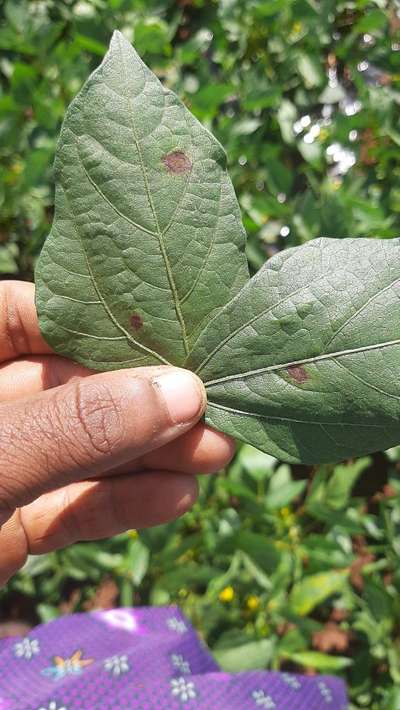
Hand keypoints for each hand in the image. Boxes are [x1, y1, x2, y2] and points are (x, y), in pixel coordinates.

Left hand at [0, 281, 233, 585]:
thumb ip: (75, 427)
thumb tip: (181, 390)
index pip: (25, 316)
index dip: (95, 317)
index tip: (170, 326)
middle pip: (71, 388)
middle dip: (142, 399)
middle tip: (214, 403)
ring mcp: (4, 469)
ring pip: (83, 452)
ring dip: (149, 455)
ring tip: (216, 453)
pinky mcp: (15, 526)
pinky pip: (75, 508)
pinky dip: (123, 505)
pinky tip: (175, 497)